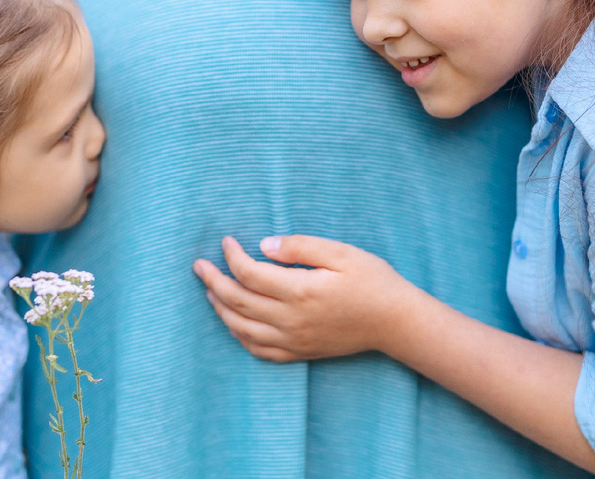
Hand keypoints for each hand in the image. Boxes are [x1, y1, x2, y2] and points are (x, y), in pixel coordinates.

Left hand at [193, 235, 413, 361]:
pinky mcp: (300, 352)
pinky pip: (259, 350)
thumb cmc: (372, 281)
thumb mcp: (341, 252)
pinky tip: (234, 322)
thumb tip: (263, 245)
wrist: (395, 322)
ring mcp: (294, 340)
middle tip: (199, 266)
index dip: (232, 256)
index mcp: (300, 291)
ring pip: (242, 329)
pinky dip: (239, 336)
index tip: (226, 241)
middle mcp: (291, 320)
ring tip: (210, 292)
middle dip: (213, 282)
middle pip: (238, 302)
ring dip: (221, 309)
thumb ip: (300, 247)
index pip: (249, 274)